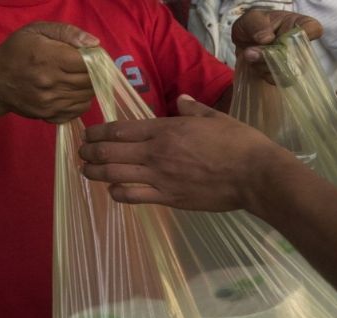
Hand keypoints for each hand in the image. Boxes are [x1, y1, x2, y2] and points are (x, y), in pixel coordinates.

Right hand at [0, 22, 98, 123]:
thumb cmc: (16, 52)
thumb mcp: (36, 31)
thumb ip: (67, 32)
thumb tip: (94, 44)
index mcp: (48, 58)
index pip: (88, 63)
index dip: (95, 59)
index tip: (91, 56)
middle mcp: (51, 83)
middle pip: (90, 81)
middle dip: (94, 73)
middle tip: (85, 66)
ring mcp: (51, 102)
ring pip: (87, 96)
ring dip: (88, 86)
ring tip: (76, 77)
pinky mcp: (51, 115)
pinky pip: (80, 110)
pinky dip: (81, 100)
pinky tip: (70, 91)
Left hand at [79, 96, 296, 211]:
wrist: (255, 175)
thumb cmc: (240, 143)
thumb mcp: (216, 118)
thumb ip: (193, 109)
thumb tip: (180, 100)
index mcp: (167, 129)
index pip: (121, 130)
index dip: (99, 133)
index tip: (87, 134)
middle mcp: (157, 153)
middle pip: (111, 153)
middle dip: (90, 152)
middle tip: (81, 153)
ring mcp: (161, 178)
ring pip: (115, 176)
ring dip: (96, 173)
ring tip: (87, 172)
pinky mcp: (170, 198)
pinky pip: (134, 196)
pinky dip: (118, 193)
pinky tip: (114, 191)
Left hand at [231, 9, 322, 82]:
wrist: (243, 46)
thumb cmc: (251, 28)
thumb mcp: (250, 19)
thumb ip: (257, 25)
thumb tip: (267, 39)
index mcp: (296, 24)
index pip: (313, 28)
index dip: (307, 33)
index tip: (286, 36)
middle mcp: (299, 44)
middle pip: (298, 55)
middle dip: (271, 54)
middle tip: (251, 51)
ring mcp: (295, 62)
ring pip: (287, 70)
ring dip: (264, 65)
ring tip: (251, 55)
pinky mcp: (287, 76)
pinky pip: (280, 80)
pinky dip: (263, 74)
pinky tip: (257, 65)